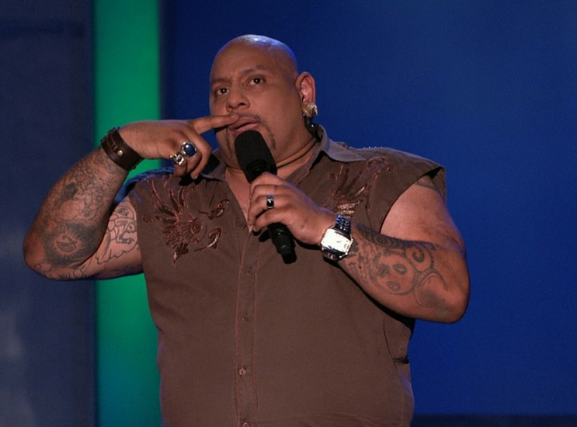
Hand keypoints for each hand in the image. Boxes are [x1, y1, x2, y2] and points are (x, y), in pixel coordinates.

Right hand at [118, 114, 238, 177]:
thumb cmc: (155, 138)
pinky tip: (175, 172)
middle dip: (202, 166)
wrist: (134, 137)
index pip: (209, 121)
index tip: (237, 117)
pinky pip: (183, 163)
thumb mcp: (173, 133)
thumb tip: (198, 159)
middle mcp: (185, 129)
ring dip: (189, 170)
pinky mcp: (169, 145)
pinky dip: (180, 172)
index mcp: (188, 125)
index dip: (224, 120)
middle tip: (194, 175)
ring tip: (181, 173)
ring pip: (195, 158)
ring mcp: (177, 136)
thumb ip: (187, 140)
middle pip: (206, 150)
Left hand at [246, 173, 335, 245]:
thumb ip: (281, 196)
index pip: (263, 176)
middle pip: (257, 190)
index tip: (253, 200)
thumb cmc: (308, 215)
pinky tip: (258, 229)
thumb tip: (262, 203)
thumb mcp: (294, 199)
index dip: (253, 187)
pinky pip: (267, 216)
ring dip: (252, 214)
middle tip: (252, 214)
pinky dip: (259, 223)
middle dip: (250, 204)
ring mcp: (287, 200)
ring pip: (259, 202)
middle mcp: (285, 190)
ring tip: (253, 223)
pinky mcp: (288, 213)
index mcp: (286, 185)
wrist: (323, 225)